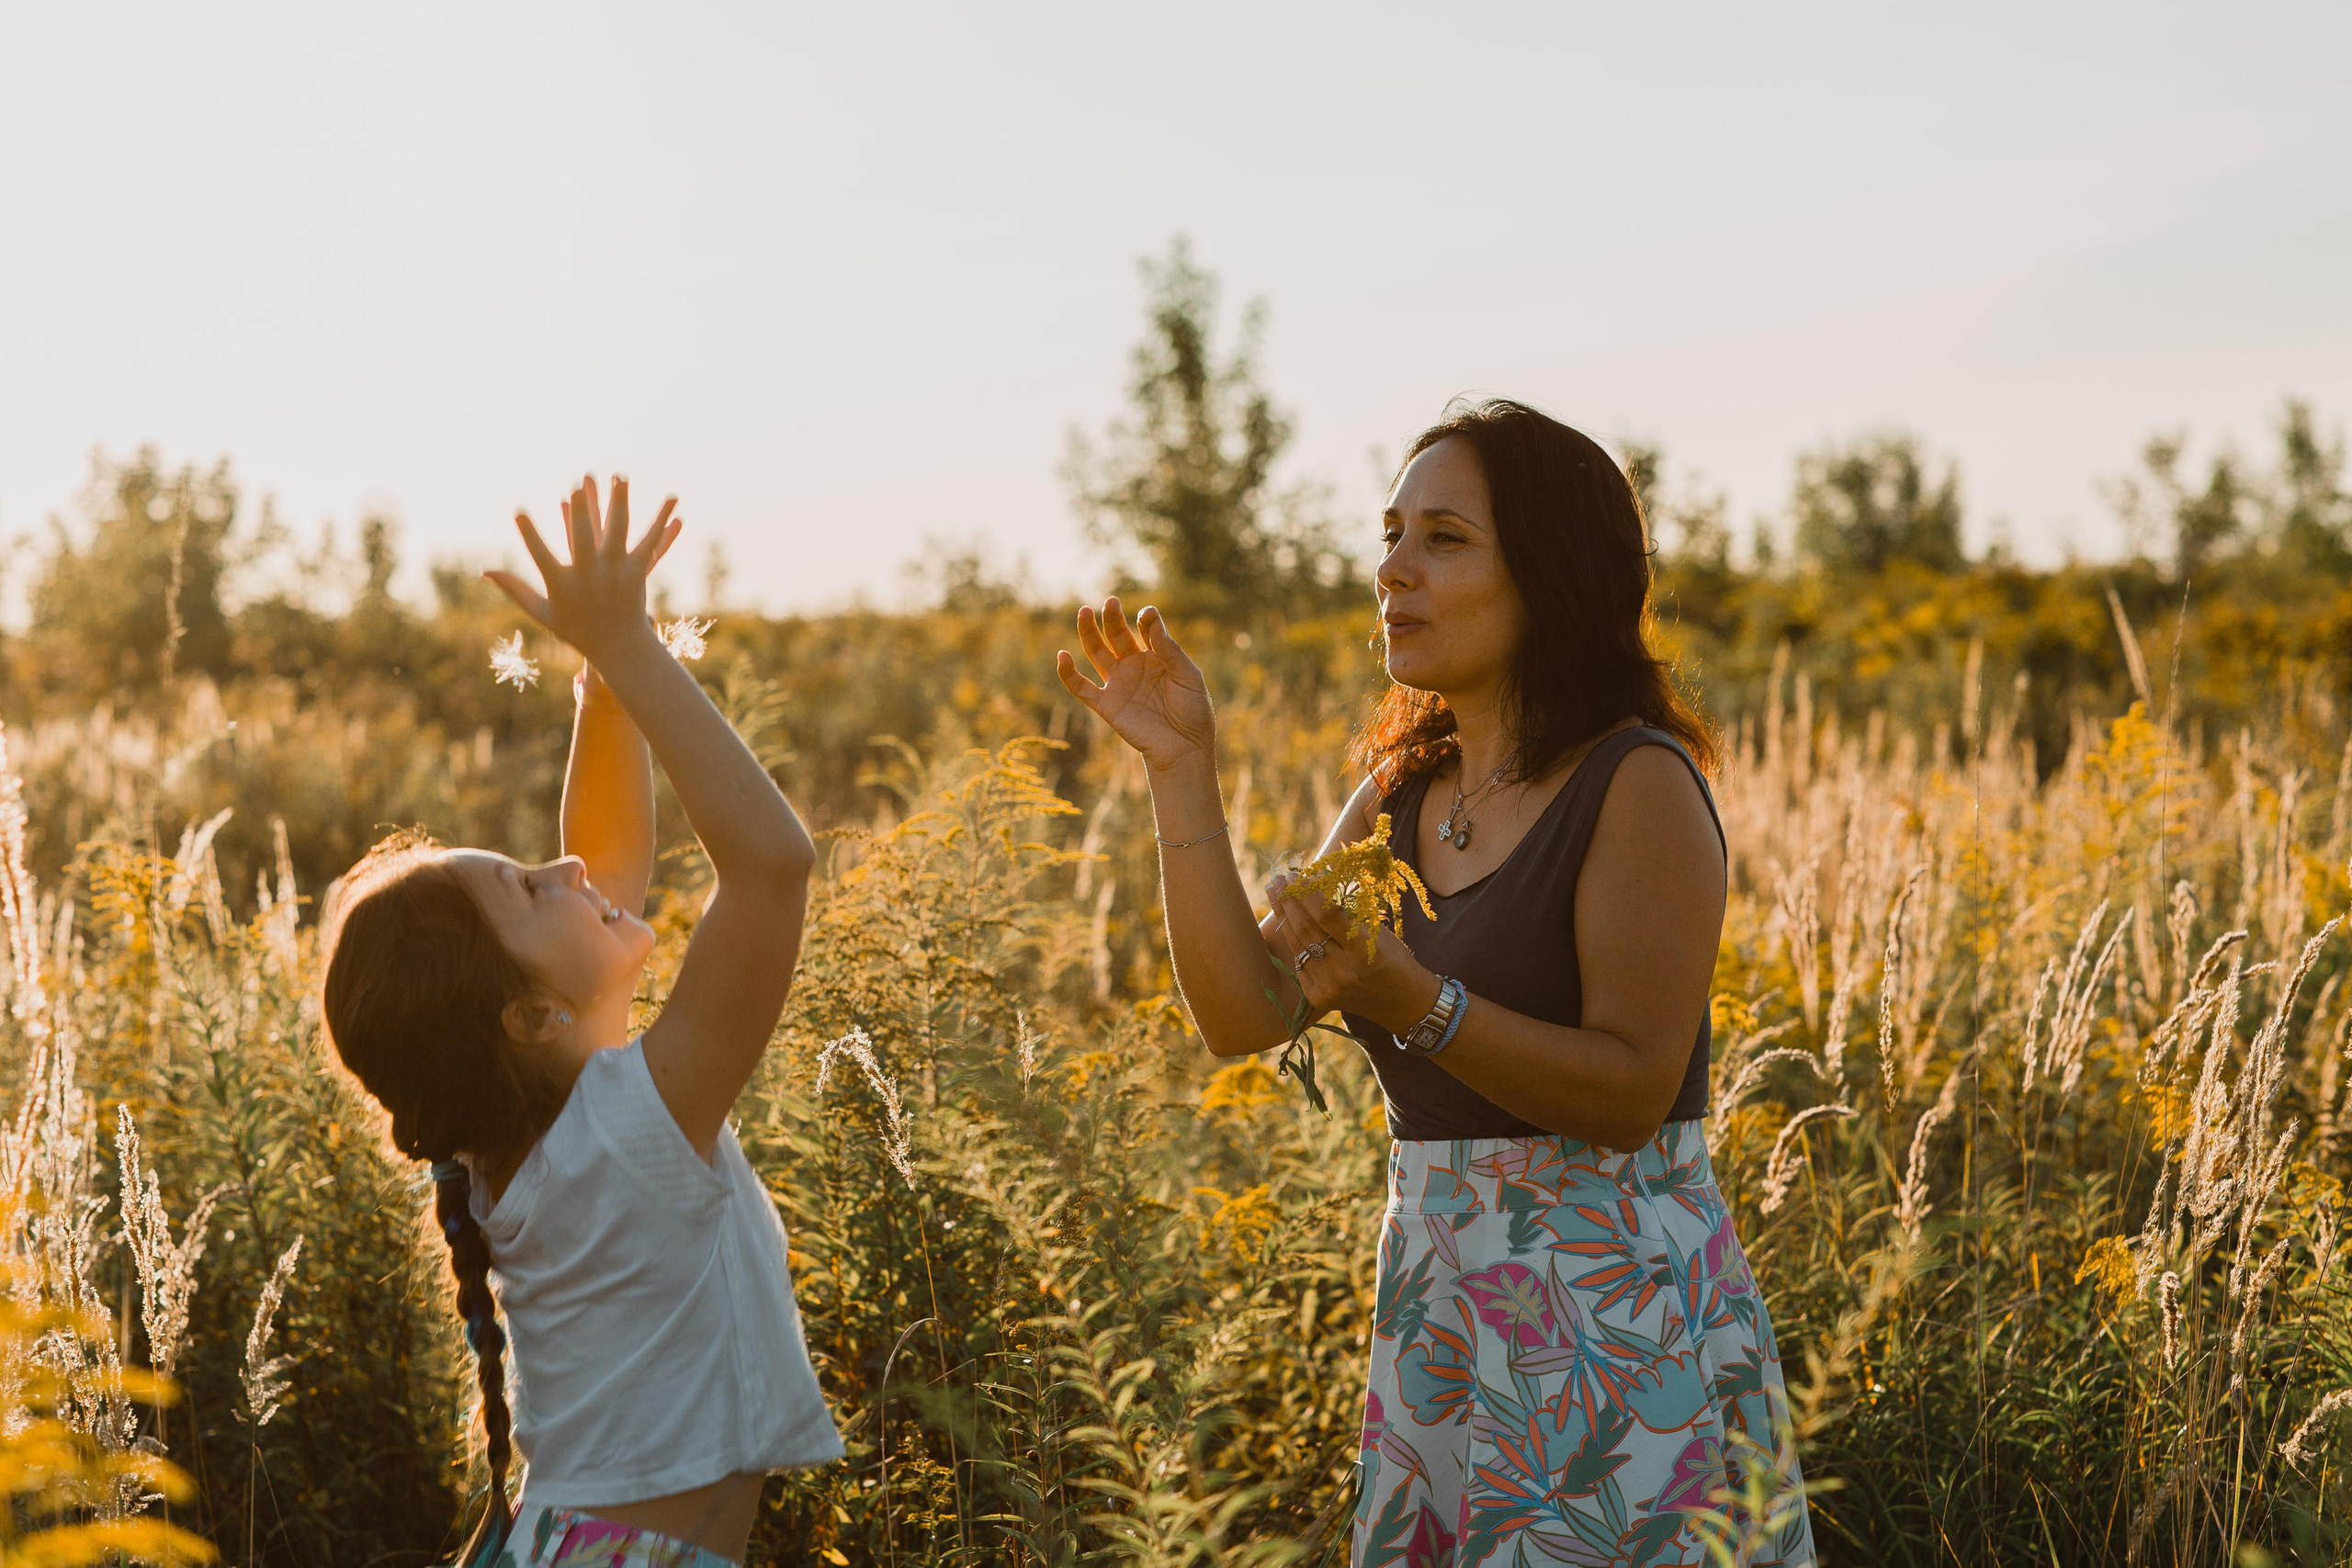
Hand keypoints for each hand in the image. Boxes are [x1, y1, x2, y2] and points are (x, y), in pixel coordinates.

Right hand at [485, 475, 683, 665]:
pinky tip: (669, 500)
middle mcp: (590, 578)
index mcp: (563, 586)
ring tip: (620, 478)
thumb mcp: (542, 611)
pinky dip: (659, 522)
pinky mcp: (637, 572)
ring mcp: (616, 574)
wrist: (619, 649)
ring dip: (620, 504)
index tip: (519, 511)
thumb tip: (484, 571)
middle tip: (577, 487)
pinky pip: (649, 543)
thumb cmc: (576, 629)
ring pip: (619, 534)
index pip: (541, 556)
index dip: (529, 535)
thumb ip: (515, 589)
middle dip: (580, 514)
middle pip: (583, 541)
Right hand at [1056, 598, 1217, 773]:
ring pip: (1097, 653)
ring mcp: (1118, 684)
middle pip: (1117, 636)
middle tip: (1110, 602)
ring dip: (1088, 633)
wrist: (1184, 748)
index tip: (1147, 615)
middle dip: (1112, 618)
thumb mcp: (1188, 676)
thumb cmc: (1193, 712)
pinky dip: (1068, 673)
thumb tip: (1150, 618)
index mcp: (1156, 657)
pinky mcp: (1106, 705)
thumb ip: (1168, 649)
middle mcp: (1134, 666)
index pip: (1145, 630)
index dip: (1145, 620)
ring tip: (1084, 611)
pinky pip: (1081, 688)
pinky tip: (1062, 656)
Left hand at [1263, 870, 1439, 1032]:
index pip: (1328, 916)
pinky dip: (1293, 940)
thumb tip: (1316, 881)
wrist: (1399, 999)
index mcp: (1364, 950)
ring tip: (1275, 892)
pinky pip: (1298, 963)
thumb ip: (1347, 912)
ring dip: (1283, 915)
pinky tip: (1286, 921)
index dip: (1310, 893)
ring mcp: (1329, 987)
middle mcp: (1344, 971)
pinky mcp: (1318, 998)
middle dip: (1290, 900)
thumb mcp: (1376, 929)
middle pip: (1306, 929)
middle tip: (1281, 878)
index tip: (1300, 874)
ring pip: (1297, 944)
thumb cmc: (1391, 956)